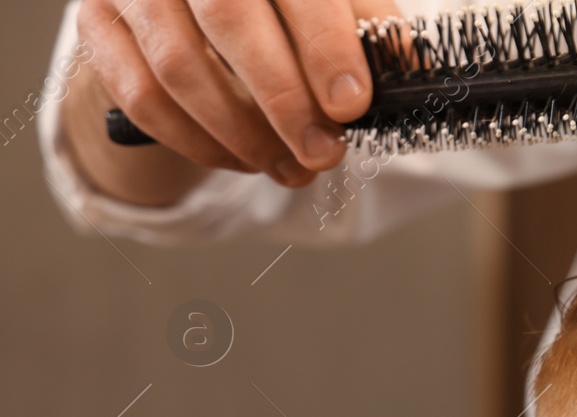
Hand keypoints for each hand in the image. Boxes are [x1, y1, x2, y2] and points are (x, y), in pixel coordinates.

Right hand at [74, 0, 400, 185]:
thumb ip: (366, 23)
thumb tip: (410, 67)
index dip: (325, 44)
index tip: (352, 102)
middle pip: (230, 20)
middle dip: (284, 100)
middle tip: (324, 151)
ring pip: (179, 67)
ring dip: (242, 133)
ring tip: (292, 167)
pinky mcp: (97, 26)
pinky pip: (142, 98)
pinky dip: (197, 142)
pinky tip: (242, 160)